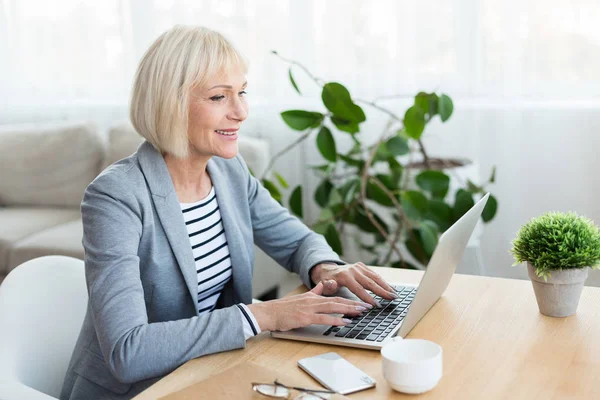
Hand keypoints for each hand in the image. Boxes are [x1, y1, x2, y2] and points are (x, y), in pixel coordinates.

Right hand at [247, 282, 372, 331]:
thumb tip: (323, 285)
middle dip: (353, 303)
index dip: (348, 299)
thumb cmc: (283, 309)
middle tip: (366, 306)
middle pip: (337, 301)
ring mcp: (310, 308)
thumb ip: (314, 292)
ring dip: (348, 309)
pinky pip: (324, 318)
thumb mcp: (301, 297)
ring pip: (333, 307)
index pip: (334, 297)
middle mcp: (313, 300)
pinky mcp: (306, 317)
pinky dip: (336, 320)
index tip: (359, 302)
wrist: (269, 313)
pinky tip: (345, 322)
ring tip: (360, 312)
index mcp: (313, 296)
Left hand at [310, 262, 396, 306]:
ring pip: (375, 277)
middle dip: (382, 291)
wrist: (327, 269)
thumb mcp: (324, 285)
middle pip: (370, 282)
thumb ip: (328, 286)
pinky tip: (390, 288)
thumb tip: (332, 284)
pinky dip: (383, 281)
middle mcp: (353, 270)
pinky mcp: (362, 266)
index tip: (376, 305)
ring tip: (395, 295)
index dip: (368, 297)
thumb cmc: (326, 280)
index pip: (359, 289)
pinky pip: (374, 274)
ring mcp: (358, 267)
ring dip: (386, 286)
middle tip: (392, 299)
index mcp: (344, 276)